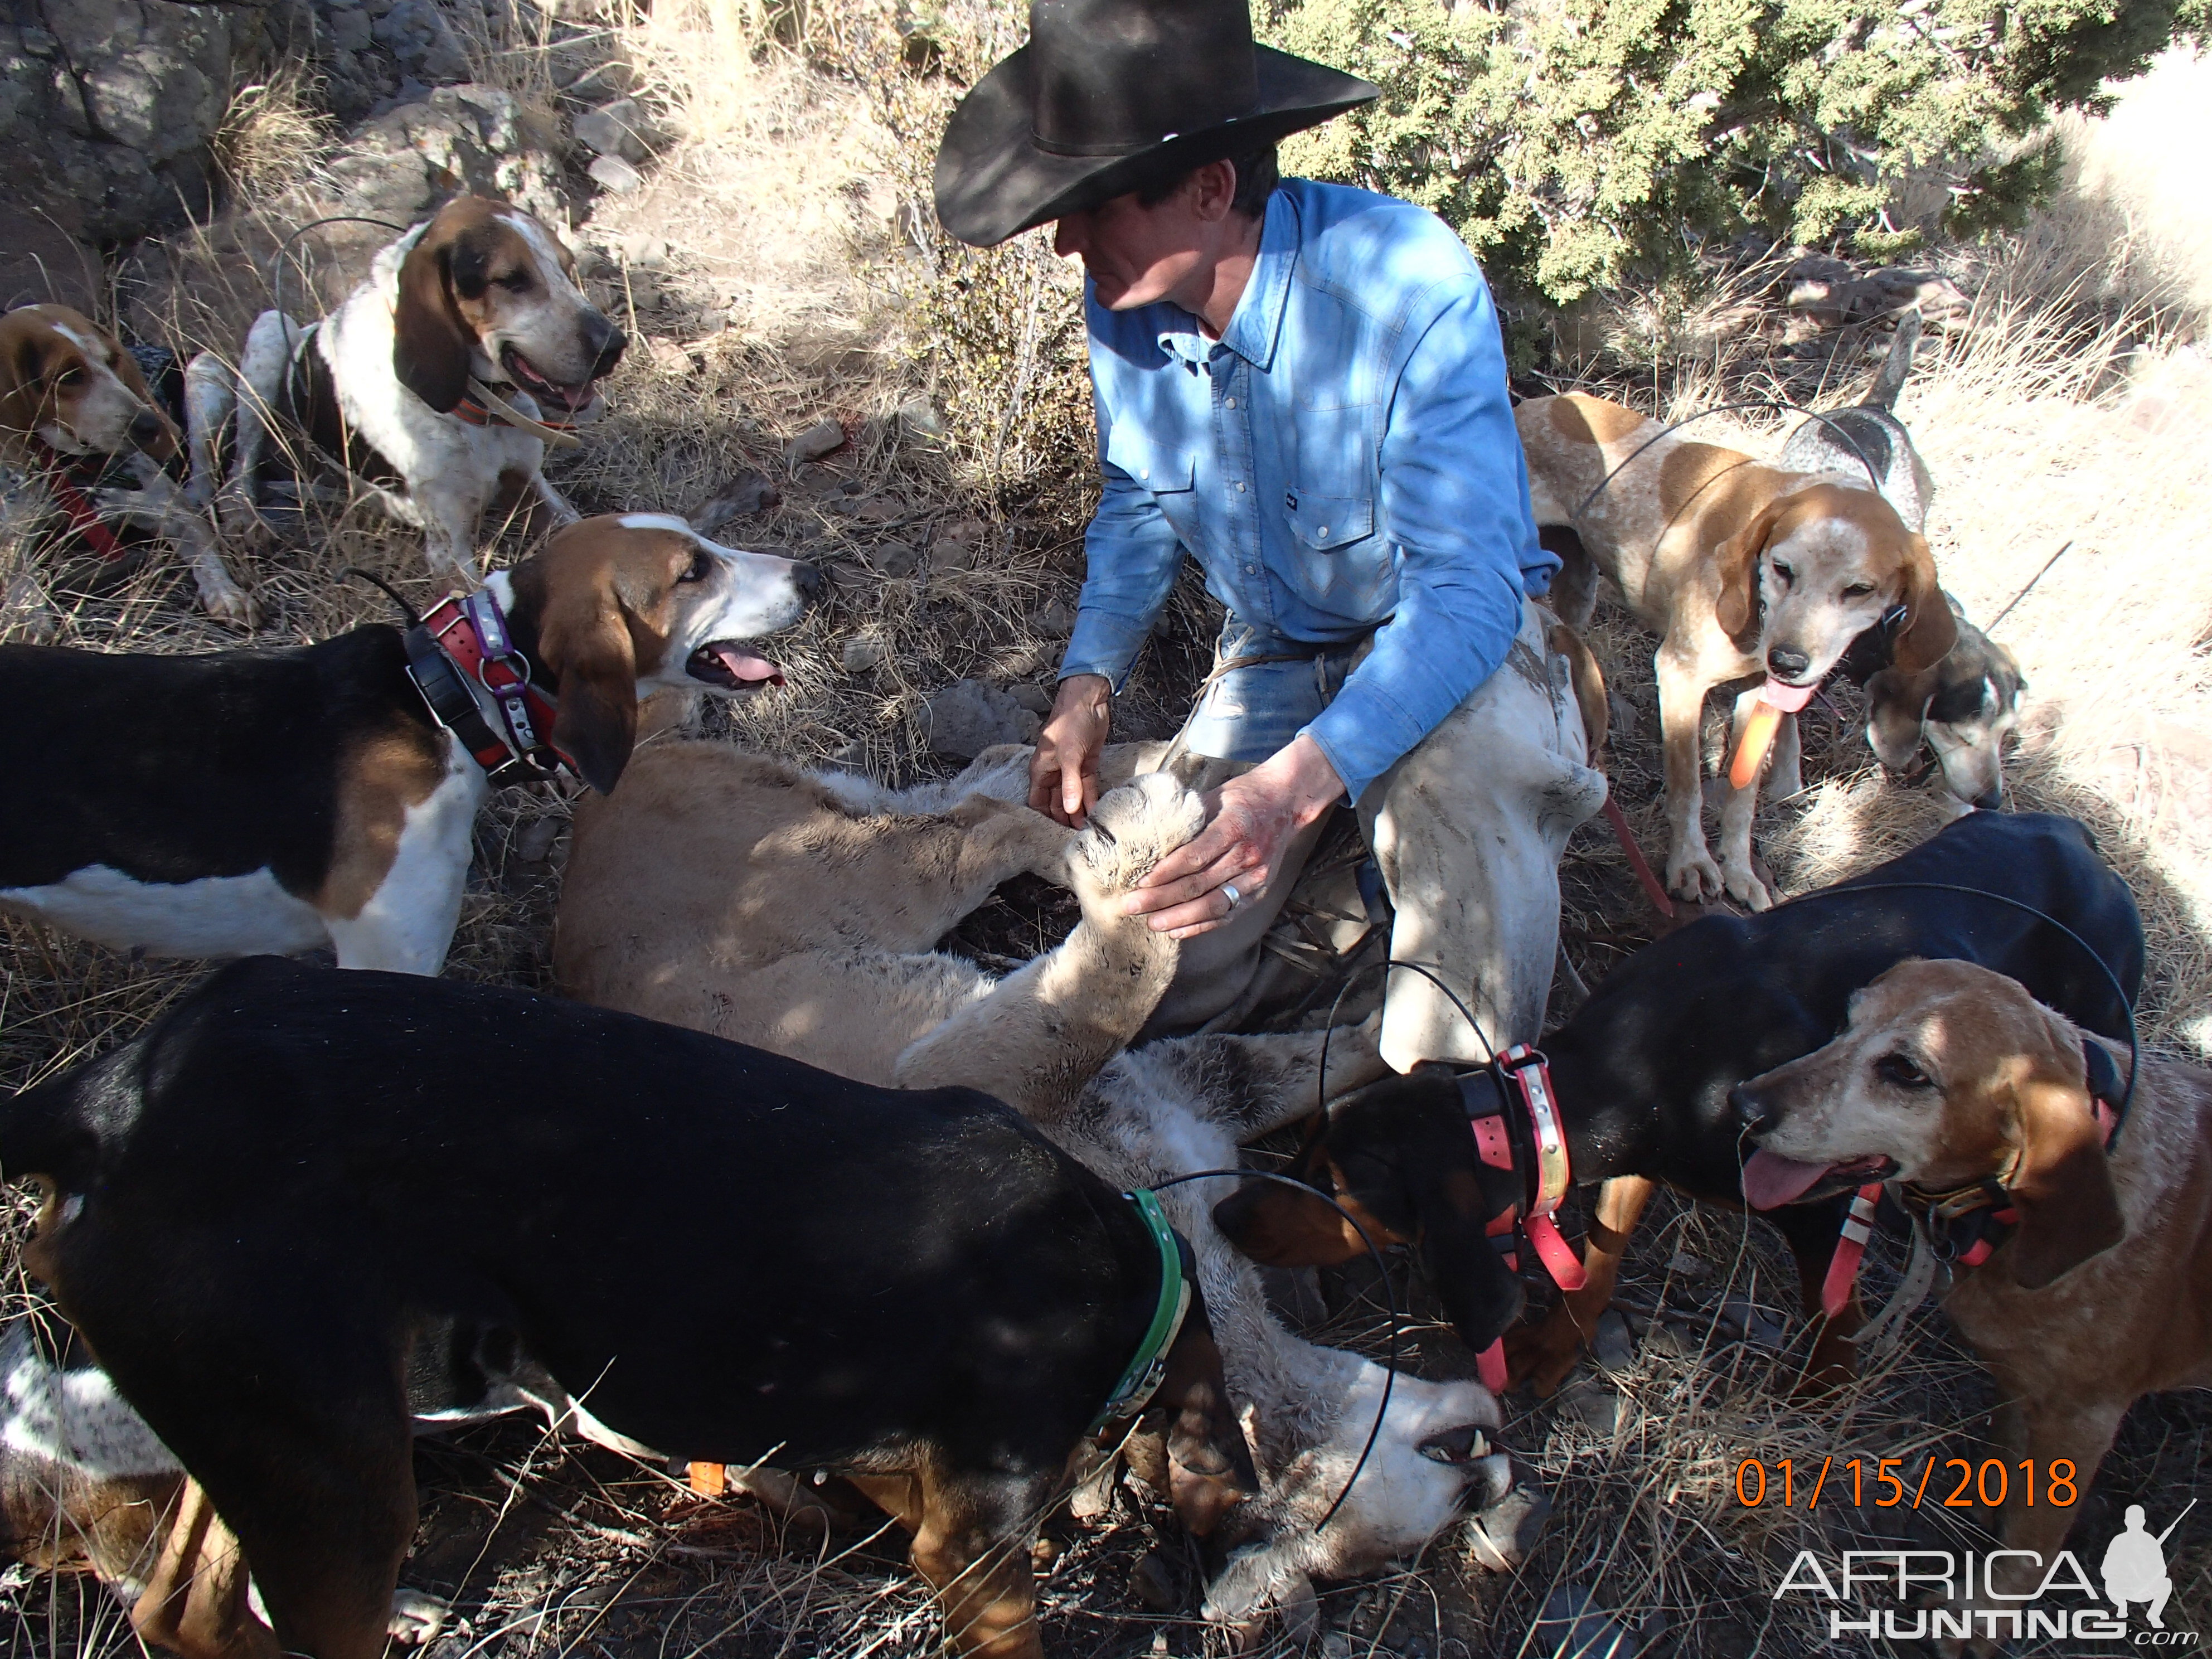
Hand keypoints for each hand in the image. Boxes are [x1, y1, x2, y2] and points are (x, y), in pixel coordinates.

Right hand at [1030, 674, 1111, 825]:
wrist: (1089, 700)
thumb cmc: (1070, 722)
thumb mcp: (1069, 754)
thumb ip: (1070, 783)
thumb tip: (1070, 809)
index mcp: (1041, 770)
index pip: (1037, 801)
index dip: (1044, 818)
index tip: (1054, 836)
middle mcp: (1054, 773)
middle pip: (1056, 803)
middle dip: (1064, 819)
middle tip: (1076, 838)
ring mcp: (1071, 770)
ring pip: (1073, 797)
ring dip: (1079, 812)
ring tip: (1088, 830)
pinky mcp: (1087, 765)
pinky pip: (1088, 788)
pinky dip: (1091, 799)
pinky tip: (1097, 812)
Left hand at [1127, 734, 1343, 938]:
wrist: (1286, 801)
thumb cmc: (1242, 796)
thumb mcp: (1214, 796)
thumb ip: (1186, 820)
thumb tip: (1148, 840)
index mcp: (1234, 826)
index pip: (1194, 856)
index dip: (1165, 873)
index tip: (1139, 882)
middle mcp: (1248, 854)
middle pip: (1199, 885)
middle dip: (1161, 899)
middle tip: (1131, 906)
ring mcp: (1257, 876)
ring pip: (1213, 905)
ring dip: (1179, 918)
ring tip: (1151, 923)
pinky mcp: (1260, 891)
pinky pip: (1228, 915)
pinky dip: (1202, 926)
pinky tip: (1177, 932)